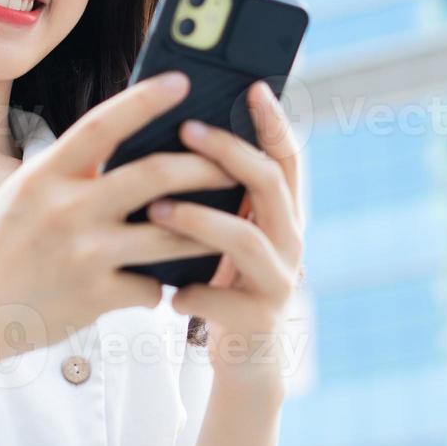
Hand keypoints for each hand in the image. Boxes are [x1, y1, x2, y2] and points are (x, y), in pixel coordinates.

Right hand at [0, 71, 237, 370]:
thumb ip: (73, 167)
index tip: (182, 82)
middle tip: (235, 162)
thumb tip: (129, 137)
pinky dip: (165, 285)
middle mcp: (66, 209)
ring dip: (206, 228)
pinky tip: (172, 285)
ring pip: (169, 233)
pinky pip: (152, 286)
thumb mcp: (27, 191)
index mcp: (47, 175)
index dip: (144, 100)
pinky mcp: (96, 297)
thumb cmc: (6, 245)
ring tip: (233, 221)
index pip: (102, 125)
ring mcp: (83, 254)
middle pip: (153, 176)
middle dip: (204, 166)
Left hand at [145, 79, 303, 392]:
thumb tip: (171, 139)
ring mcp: (278, 281)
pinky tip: (168, 293)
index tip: (252, 86)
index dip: (272, 121)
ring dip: (198, 219)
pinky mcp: (258, 319)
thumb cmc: (221, 282)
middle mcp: (290, 241)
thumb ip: (214, 197)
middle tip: (187, 128)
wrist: (244, 359)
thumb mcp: (225, 235)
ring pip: (245, 239)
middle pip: (269, 184)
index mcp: (281, 214)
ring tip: (156, 209)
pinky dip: (191, 292)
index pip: (286, 157)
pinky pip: (221, 298)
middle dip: (228, 152)